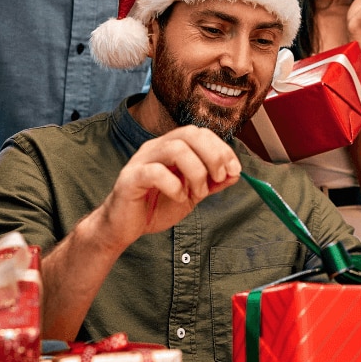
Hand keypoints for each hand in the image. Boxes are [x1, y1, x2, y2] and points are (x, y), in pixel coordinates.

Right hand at [95, 126, 240, 250]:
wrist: (124, 228)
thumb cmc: (156, 207)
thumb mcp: (191, 194)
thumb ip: (211, 183)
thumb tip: (236, 174)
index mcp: (171, 147)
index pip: (200, 133)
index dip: (222, 149)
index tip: (235, 170)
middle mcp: (156, 147)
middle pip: (189, 134)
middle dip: (212, 155)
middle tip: (219, 178)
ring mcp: (142, 160)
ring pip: (175, 149)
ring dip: (196, 171)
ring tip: (198, 193)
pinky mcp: (130, 178)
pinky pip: (155, 172)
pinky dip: (174, 185)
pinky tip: (179, 197)